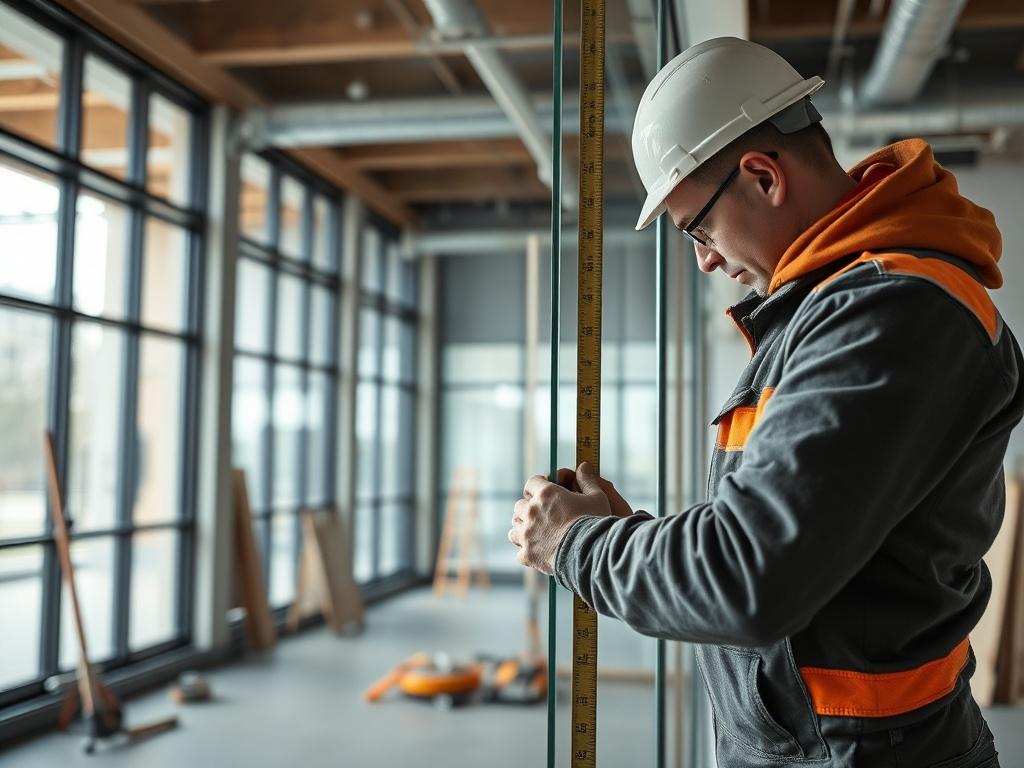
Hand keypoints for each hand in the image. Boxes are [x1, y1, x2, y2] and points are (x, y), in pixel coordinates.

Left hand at [509, 462, 632, 574]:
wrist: (590, 553)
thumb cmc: (595, 523)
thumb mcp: (597, 498)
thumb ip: (588, 481)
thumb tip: (583, 466)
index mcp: (546, 493)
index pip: (531, 483)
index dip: (537, 487)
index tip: (544, 493)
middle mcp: (531, 511)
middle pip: (520, 506)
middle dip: (529, 509)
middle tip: (542, 516)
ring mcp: (527, 533)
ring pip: (515, 528)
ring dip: (524, 529)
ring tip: (537, 534)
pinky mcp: (527, 554)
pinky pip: (520, 551)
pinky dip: (527, 551)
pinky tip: (538, 552)